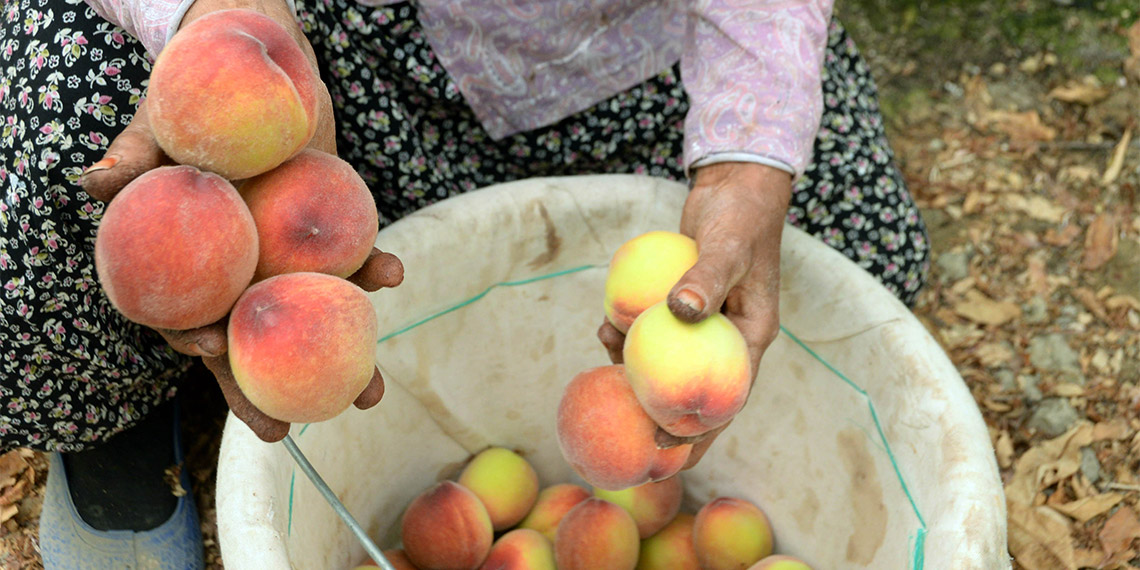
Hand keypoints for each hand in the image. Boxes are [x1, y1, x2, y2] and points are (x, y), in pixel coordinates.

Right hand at [79, 0, 367, 441]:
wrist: (264, 75)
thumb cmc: (196, 108)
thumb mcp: (159, 129)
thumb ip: (133, 158)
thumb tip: (96, 182)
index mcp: (195, 270)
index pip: (186, 319)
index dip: (195, 342)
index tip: (207, 350)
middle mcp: (244, 276)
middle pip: (255, 345)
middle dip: (270, 390)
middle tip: (289, 429)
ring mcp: (291, 262)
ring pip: (314, 320)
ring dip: (343, 357)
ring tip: (371, 393)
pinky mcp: (333, 238)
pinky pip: (354, 263)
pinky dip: (374, 270)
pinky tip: (393, 274)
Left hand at [598, 161, 790, 467]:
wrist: (734, 187)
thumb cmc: (739, 217)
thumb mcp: (727, 248)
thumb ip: (706, 279)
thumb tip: (679, 312)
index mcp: (751, 338)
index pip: (726, 398)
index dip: (698, 429)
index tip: (665, 445)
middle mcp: (728, 339)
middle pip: (693, 391)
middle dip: (661, 416)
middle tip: (623, 434)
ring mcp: (704, 324)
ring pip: (668, 362)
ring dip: (637, 367)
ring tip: (606, 354)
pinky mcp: (682, 307)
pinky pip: (654, 332)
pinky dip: (632, 334)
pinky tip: (606, 328)